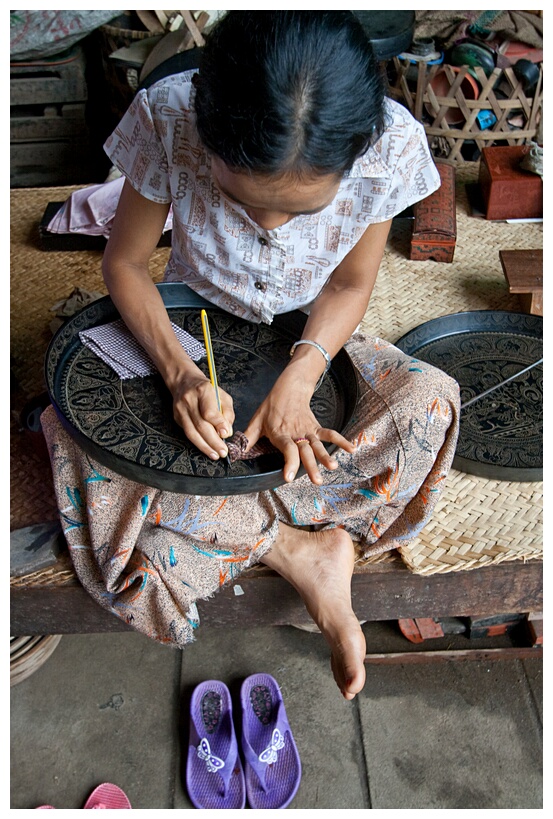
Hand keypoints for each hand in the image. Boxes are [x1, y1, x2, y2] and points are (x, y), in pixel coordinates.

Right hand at [170, 367, 234, 460]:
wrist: (184, 382)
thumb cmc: (207, 390)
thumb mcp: (223, 396)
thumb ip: (227, 413)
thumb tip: (227, 432)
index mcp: (203, 390)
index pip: (209, 412)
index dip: (218, 425)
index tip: (226, 434)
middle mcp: (189, 400)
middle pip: (201, 425)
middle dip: (213, 441)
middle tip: (223, 452)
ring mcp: (180, 409)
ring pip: (192, 433)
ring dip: (205, 446)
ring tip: (215, 455)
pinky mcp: (177, 417)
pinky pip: (188, 433)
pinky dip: (198, 443)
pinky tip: (207, 448)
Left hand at [242, 369, 354, 483]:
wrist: (290, 387)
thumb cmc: (272, 405)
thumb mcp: (256, 420)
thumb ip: (248, 437)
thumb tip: (236, 451)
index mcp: (281, 433)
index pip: (287, 450)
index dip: (289, 463)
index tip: (289, 477)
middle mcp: (296, 433)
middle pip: (305, 451)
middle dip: (311, 466)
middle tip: (317, 481)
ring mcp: (308, 431)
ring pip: (318, 445)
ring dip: (326, 456)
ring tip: (332, 467)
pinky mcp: (316, 427)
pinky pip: (330, 434)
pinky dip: (341, 441)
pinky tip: (351, 449)